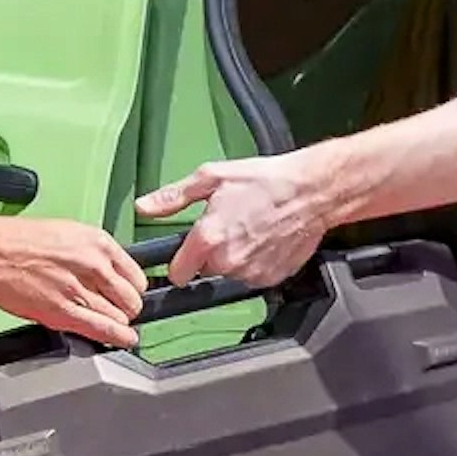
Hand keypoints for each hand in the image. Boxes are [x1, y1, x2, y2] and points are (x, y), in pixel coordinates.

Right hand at [0, 216, 147, 346]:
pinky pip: (104, 330)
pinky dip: (118, 338)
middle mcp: (93, 264)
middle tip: (116, 309)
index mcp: (96, 242)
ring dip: (117, 322)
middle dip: (126, 306)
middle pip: (132, 298)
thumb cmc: (12, 241)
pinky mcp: (63, 312)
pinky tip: (124, 340)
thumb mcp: (65, 234)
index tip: (128, 292)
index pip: (136, 274)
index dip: (132, 287)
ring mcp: (80, 290)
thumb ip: (91, 253)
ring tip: (110, 323)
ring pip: (120, 317)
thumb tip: (107, 272)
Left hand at [136, 152, 333, 289]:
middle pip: (205, 270)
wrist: (311, 191)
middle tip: (229, 225)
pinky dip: (257, 262)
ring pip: (230, 273)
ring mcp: (251, 272)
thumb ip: (173, 197)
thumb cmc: (266, 181)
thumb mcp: (212, 177)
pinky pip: (253, 276)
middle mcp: (228, 261)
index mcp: (208, 238)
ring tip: (250, 229)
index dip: (181, 261)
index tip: (187, 253)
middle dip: (211, 253)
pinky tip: (266, 239)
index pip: (177, 273)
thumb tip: (145, 207)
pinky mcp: (271, 278)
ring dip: (235, 257)